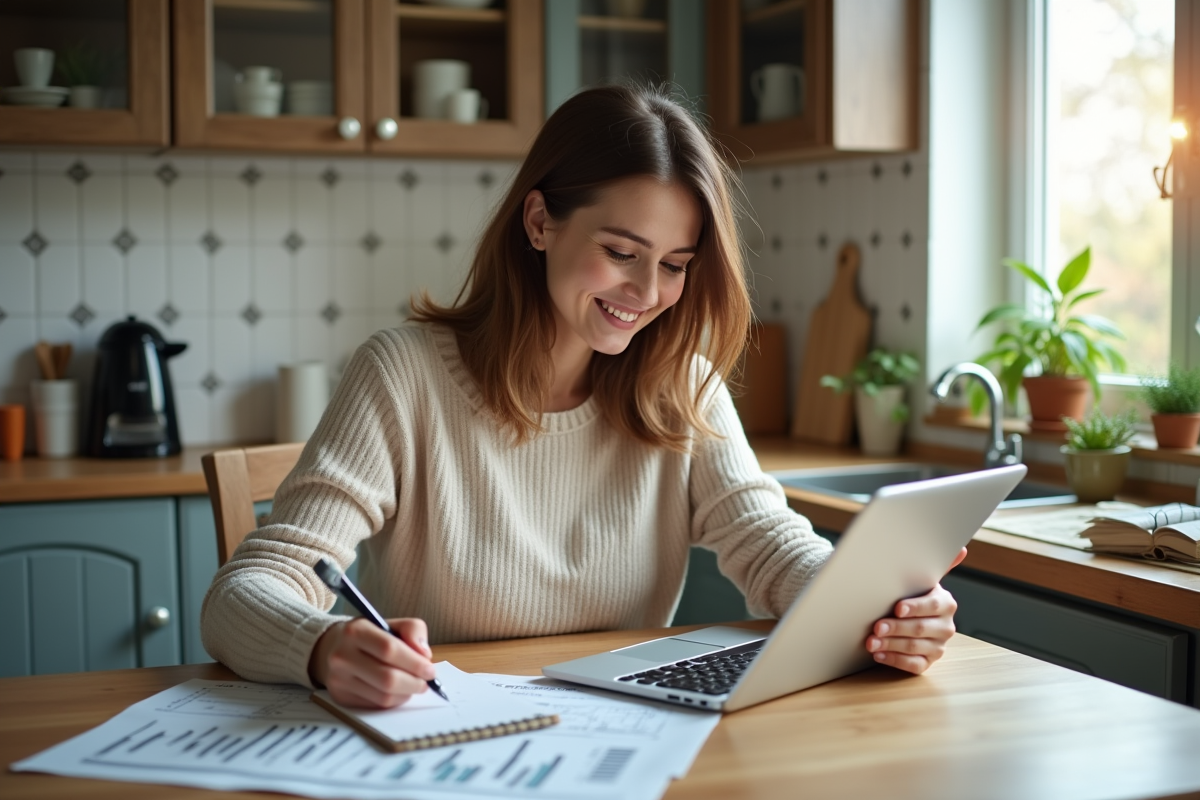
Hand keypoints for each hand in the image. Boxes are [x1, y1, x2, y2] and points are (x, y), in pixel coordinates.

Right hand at [308, 617, 435, 707]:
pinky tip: (398, 691)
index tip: (430, 669)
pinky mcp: (341, 698)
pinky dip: (394, 701)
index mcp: (356, 631)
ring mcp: (339, 680)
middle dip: (414, 682)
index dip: (414, 662)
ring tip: (413, 684)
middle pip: (387, 678)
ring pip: (383, 697)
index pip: (389, 650)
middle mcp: (342, 656)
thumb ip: (413, 630)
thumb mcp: (391, 623)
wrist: (332, 648)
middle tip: (426, 681)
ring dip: (406, 693)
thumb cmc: (370, 636)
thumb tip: (424, 655)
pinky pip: (376, 706)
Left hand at [864, 546, 966, 674]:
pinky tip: (879, 654)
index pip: (932, 606)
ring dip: (890, 645)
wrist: (912, 618)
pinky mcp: (928, 662)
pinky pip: (913, 665)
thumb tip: (961, 549)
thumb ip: (939, 565)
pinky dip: (894, 660)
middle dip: (896, 628)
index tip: (897, 608)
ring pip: (914, 648)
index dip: (915, 608)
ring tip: (871, 642)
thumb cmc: (914, 596)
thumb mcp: (923, 580)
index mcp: (946, 604)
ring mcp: (938, 646)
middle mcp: (946, 627)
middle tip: (876, 627)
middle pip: (920, 629)